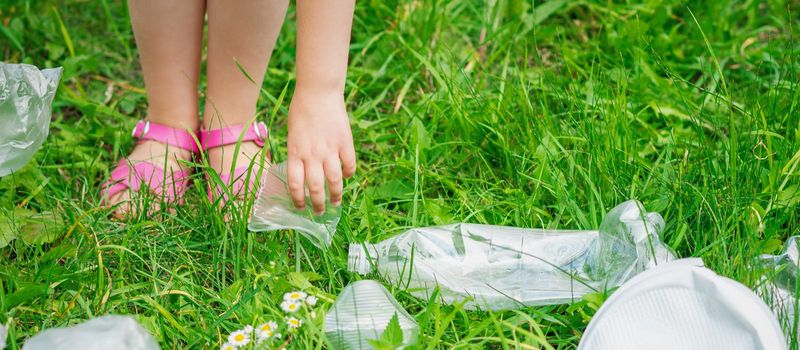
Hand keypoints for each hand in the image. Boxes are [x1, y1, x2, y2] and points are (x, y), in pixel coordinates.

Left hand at [287, 90, 355, 213]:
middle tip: (319, 212)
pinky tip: (347, 176)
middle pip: (316, 187)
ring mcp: (330, 149)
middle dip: (318, 204)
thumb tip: (303, 175)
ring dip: (336, 195)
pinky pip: (349, 165)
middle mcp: (312, 154)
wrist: (318, 93)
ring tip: (336, 203)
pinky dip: (349, 173)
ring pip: (335, 180)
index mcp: (296, 152)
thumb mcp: (292, 135)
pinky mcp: (345, 143)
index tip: (301, 208)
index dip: (298, 199)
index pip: (295, 184)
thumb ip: (298, 155)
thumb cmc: (301, 112)